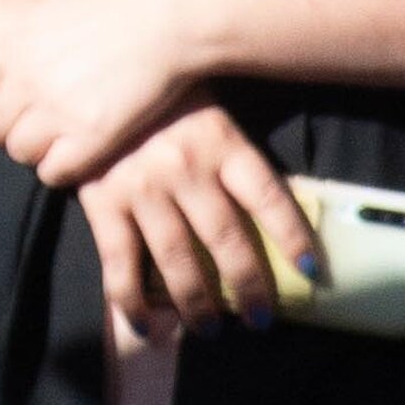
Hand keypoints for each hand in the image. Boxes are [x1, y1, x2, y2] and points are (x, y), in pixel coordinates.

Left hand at [0, 0, 231, 183]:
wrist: (178, 12)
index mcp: (16, 40)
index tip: (11, 110)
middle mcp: (27, 76)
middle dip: (12, 133)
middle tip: (41, 131)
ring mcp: (57, 107)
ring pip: (19, 152)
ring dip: (38, 153)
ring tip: (62, 144)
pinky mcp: (92, 135)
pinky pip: (53, 171)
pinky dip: (63, 169)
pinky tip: (83, 156)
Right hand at [72, 104, 315, 353]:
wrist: (94, 74)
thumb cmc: (162, 95)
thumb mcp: (207, 107)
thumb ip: (232, 151)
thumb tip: (271, 210)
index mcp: (220, 140)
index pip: (267, 195)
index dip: (292, 236)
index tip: (310, 270)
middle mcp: (185, 166)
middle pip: (226, 238)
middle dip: (248, 285)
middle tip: (261, 320)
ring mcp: (142, 186)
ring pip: (177, 259)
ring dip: (197, 302)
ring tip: (210, 329)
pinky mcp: (103, 200)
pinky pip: (121, 261)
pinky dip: (131, 299)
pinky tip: (145, 324)